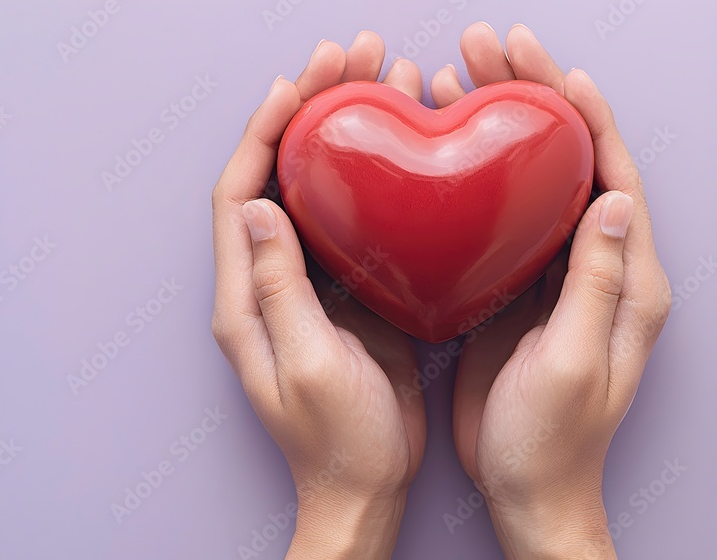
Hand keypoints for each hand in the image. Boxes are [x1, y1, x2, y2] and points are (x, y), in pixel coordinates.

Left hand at [212, 32, 427, 558]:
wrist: (363, 488)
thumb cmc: (336, 441)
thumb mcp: (307, 364)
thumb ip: (278, 286)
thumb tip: (256, 206)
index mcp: (244, 299)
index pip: (239, 195)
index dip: (263, 135)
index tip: (297, 87)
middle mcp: (267, 282)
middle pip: (276, 178)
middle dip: (306, 114)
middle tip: (351, 60)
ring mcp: (308, 285)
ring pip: (317, 192)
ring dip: (342, 136)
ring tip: (382, 82)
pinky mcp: (347, 295)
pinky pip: (352, 222)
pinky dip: (373, 179)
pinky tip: (405, 150)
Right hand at [432, 23, 671, 558]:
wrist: (526, 488)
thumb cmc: (552, 440)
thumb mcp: (572, 365)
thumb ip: (593, 284)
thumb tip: (608, 200)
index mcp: (625, 282)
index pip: (612, 175)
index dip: (583, 117)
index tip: (547, 71)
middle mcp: (591, 267)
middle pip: (566, 161)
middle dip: (531, 100)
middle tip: (487, 50)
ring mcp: (548, 277)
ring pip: (526, 181)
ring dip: (495, 128)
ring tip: (455, 80)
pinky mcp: (510, 292)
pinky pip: (494, 220)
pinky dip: (468, 179)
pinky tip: (438, 155)